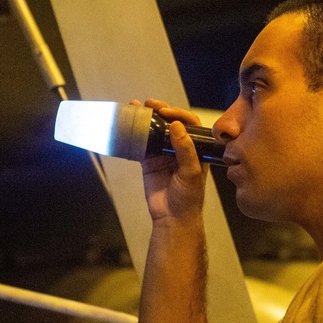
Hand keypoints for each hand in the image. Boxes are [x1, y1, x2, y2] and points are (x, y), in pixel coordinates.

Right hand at [135, 99, 207, 223]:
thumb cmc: (189, 198)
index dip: (178, 114)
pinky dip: (134, 135)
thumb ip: (185, 149)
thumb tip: (177, 126)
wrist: (172, 218)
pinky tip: (127, 125)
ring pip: (155, 131)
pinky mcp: (149, 162)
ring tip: (136, 107)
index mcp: (195, 149)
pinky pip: (141, 144)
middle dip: (160, 111)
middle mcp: (180, 148)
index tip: (166, 112)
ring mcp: (163, 154)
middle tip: (150, 104)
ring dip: (146, 118)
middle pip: (170, 123)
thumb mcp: (191, 173)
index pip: (189, 124)